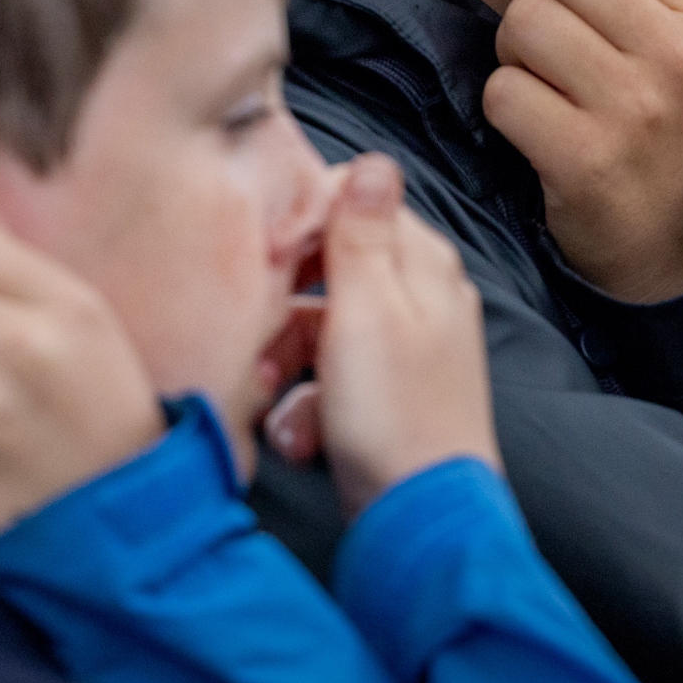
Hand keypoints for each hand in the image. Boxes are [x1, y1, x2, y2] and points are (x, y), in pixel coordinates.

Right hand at [262, 157, 497, 516]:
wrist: (420, 521)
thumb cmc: (394, 416)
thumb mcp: (365, 310)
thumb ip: (362, 234)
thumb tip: (374, 162)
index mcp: (424, 265)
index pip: (358, 205)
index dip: (303, 227)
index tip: (264, 257)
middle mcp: (423, 300)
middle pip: (334, 270)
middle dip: (286, 303)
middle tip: (258, 334)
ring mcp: (408, 352)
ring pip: (325, 329)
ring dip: (288, 360)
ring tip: (272, 394)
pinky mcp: (389, 399)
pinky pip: (334, 381)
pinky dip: (309, 404)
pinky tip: (298, 435)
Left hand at [479, 0, 682, 303]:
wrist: (673, 241)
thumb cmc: (656, 121)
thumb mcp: (671, 40)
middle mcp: (677, 56)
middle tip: (536, 30)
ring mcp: (634, 109)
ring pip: (522, 24)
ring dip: (512, 52)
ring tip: (543, 81)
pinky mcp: (585, 159)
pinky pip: (502, 91)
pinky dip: (503, 105)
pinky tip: (536, 126)